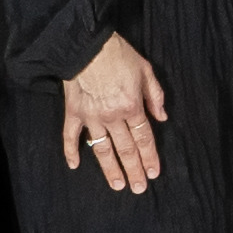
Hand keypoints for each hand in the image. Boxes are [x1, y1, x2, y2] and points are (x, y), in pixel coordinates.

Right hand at [63, 33, 166, 191]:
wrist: (87, 45)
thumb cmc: (119, 54)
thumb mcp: (146, 70)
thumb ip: (156, 96)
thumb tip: (162, 117)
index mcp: (132, 107)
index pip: (144, 138)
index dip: (150, 157)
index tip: (154, 173)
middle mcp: (112, 117)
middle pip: (126, 149)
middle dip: (134, 170)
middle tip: (139, 188)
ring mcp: (91, 117)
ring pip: (102, 149)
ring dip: (110, 169)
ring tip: (118, 185)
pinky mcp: (74, 113)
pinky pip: (70, 136)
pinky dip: (71, 152)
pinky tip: (75, 166)